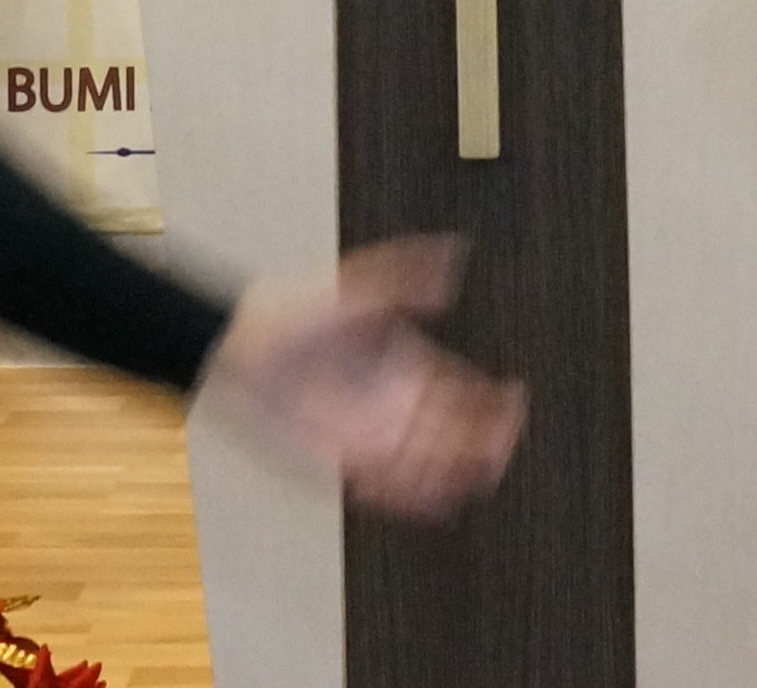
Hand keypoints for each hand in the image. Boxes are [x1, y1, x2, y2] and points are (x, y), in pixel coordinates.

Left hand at [196, 235, 524, 520]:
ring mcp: (372, 437)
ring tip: (474, 477)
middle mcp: (397, 405)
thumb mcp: (358, 287)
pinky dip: (411, 496)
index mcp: (409, 367)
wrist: (243, 344)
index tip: (514, 402)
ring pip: (428, 466)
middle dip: (483, 444)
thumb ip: (406, 275)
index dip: (493, 403)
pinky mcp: (342, 461)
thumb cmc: (298, 310)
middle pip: (455, 436)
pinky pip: (385, 487)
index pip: (465, 393)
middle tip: (501, 448)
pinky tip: (435, 500)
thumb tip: (454, 257)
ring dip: (453, 473)